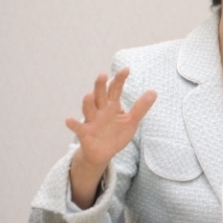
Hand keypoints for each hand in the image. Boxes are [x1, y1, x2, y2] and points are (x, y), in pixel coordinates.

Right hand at [66, 68, 156, 208]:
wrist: (104, 153)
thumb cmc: (117, 134)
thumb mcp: (132, 121)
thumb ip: (141, 107)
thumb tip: (154, 91)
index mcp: (112, 106)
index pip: (115, 90)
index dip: (120, 80)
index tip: (126, 69)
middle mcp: (100, 110)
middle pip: (100, 96)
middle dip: (100, 86)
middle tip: (103, 74)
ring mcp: (92, 121)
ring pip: (88, 109)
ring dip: (88, 103)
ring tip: (89, 95)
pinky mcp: (85, 133)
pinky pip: (78, 128)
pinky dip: (73, 124)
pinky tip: (69, 120)